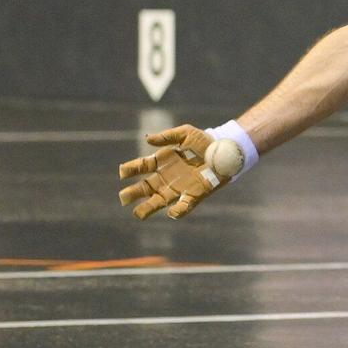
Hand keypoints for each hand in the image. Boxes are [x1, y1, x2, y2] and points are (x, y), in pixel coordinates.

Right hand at [118, 125, 235, 220]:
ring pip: (158, 201)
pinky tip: (171, 213)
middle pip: (144, 188)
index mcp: (161, 162)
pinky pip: (183, 205)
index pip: (140, 167)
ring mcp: (178, 188)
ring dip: (148, 208)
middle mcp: (165, 178)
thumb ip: (167, 136)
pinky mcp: (194, 195)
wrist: (225, 151)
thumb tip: (147, 139)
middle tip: (123, 198)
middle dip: (133, 193)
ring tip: (138, 214)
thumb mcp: (185, 133)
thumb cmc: (203, 141)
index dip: (130, 170)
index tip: (122, 172)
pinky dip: (178, 210)